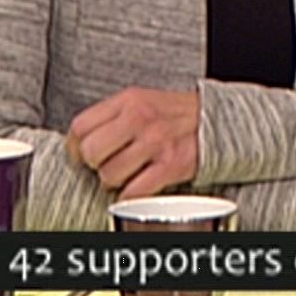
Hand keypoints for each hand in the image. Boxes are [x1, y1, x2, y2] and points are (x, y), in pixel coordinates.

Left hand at [66, 87, 199, 198]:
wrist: (220, 121)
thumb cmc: (177, 114)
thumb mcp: (143, 100)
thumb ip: (113, 115)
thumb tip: (81, 140)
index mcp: (130, 100)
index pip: (81, 126)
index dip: (75, 146)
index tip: (81, 154)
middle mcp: (140, 118)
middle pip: (90, 152)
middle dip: (94, 164)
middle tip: (106, 164)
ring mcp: (155, 142)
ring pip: (109, 174)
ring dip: (114, 181)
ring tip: (126, 174)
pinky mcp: (170, 165)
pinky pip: (133, 191)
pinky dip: (131, 195)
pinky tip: (138, 186)